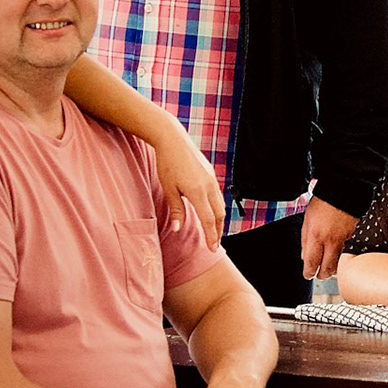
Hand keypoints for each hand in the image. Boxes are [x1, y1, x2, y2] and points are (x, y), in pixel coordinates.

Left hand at [154, 131, 224, 246]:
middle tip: (214, 244)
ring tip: (214, 231)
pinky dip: (216, 208)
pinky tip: (210, 212)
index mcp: (198, 192)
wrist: (173, 139)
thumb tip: (178, 229)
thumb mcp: (169, 188)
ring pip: (220, 205)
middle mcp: (209, 186)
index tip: (212, 248)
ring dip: (218, 220)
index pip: (209, 220)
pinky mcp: (211, 174)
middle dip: (218, 231)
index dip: (211, 236)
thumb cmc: (167, 163)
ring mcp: (212, 179)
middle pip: (219, 215)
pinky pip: (217, 195)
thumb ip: (176, 209)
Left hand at [300, 196, 357, 279]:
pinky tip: (335, 251)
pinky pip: (344, 250)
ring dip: (331, 267)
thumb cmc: (322, 203)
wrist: (343, 191)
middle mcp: (330, 240)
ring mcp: (343, 239)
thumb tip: (305, 257)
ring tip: (326, 266)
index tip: (308, 275)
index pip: (312, 263)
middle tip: (318, 275)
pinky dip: (338, 254)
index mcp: (316, 236)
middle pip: (328, 268)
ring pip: (337, 262)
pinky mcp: (351, 236)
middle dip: (322, 275)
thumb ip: (305, 241)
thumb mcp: (307, 221)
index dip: (309, 272)